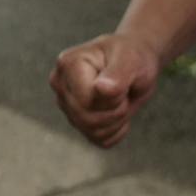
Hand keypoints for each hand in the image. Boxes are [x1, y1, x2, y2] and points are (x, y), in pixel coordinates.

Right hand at [49, 32, 161, 148]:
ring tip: (121, 99)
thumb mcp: (131, 60)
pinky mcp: (77, 121)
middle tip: (125, 92)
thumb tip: (100, 89)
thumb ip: (117, 74)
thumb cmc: (132, 55)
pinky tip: (118, 112)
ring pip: (92, 132)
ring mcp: (66, 105)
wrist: (135, 62)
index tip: (123, 82)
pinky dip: (115, 131)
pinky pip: (98, 140)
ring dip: (116, 121)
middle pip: (86, 119)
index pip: (85, 102)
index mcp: (68, 65)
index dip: (111, 99)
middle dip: (115, 111)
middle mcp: (60, 85)